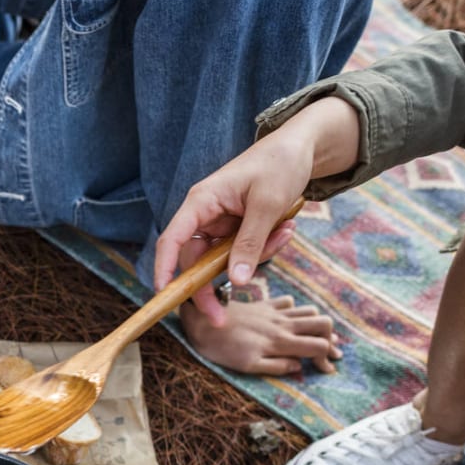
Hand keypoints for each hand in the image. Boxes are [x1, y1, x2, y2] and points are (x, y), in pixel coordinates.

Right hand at [154, 97, 360, 327]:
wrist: (302, 146)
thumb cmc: (280, 164)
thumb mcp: (268, 204)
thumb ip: (250, 244)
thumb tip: (235, 282)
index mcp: (202, 201)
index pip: (171, 240)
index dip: (163, 268)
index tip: (163, 295)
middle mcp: (204, 214)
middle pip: (195, 261)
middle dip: (212, 286)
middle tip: (222, 317)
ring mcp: (220, 223)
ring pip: (224, 260)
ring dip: (255, 257)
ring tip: (285, 233)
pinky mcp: (235, 228)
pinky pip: (242, 251)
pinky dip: (263, 248)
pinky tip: (285, 229)